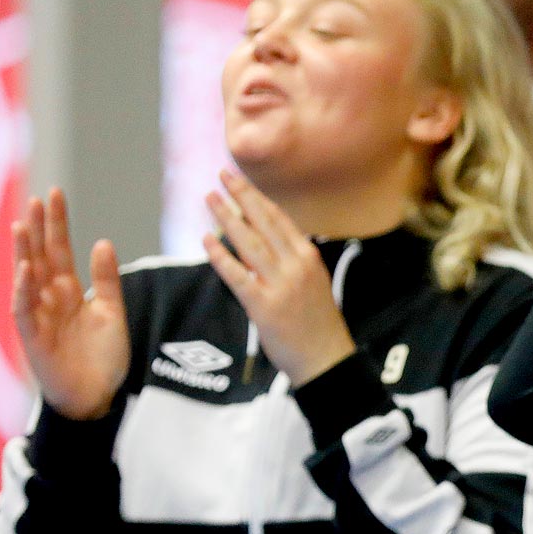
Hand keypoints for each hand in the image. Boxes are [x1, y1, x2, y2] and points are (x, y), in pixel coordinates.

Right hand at [11, 189, 128, 420]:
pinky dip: (24, 289)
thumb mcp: (111, 312)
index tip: (55, 194)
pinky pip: (24, 309)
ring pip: (27, 277)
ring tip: (22, 223)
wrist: (97, 397)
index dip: (56, 223)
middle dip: (37, 228)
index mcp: (69, 290)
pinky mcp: (32, 337)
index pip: (60, 249)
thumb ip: (107, 280)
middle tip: (37, 199)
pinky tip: (26, 268)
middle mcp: (49, 298)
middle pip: (41, 256)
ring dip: (24, 251)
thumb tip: (102, 242)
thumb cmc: (102, 357)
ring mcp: (38, 316)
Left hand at [203, 167, 354, 386]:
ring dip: (227, 218)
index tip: (241, 180)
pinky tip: (206, 241)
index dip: (258, 197)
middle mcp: (296, 266)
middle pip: (264, 223)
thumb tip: (265, 241)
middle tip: (221, 175)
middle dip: (241, 196)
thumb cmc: (318, 323)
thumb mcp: (313, 283)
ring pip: (249, 243)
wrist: (326, 358)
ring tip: (210, 199)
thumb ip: (291, 260)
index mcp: (308, 257)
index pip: (279, 219)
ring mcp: (280, 285)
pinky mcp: (264, 306)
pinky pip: (237, 275)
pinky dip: (221, 256)